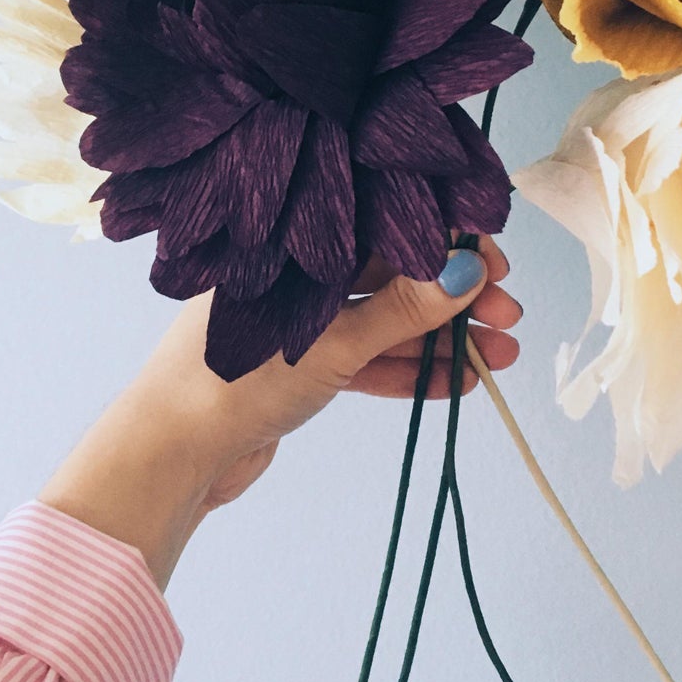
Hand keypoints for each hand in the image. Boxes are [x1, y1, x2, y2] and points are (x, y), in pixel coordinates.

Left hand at [39, 239, 519, 591]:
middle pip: (393, 275)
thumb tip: (468, 270)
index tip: (494, 259)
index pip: (384, 226)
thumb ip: (402, 309)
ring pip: (387, 321)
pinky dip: (411, 370)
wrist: (171, 454)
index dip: (445, 240)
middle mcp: (297, 276)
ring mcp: (299, 325)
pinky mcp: (300, 373)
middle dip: (455, 295)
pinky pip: (369, 362)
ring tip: (503, 354)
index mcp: (295, 246)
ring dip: (443, 337)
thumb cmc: (235, 379)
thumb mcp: (333, 341)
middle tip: (509, 313)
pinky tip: (461, 381)